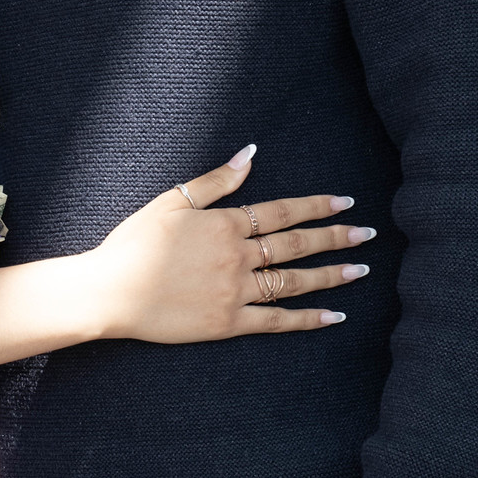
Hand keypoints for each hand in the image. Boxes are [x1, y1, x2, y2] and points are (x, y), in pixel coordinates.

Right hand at [83, 146, 373, 341]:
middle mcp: (237, 256)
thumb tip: (250, 153)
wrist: (110, 292)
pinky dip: (307, 318)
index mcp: (225, 224)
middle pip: (296, 245)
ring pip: (293, 282)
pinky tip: (334, 316)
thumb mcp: (172, 201)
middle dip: (335, 238)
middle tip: (367, 234)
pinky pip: (276, 321)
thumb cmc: (134, 243)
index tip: (346, 203)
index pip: (282, 212)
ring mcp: (236, 292)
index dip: (316, 207)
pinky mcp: (228, 323)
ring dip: (330, 275)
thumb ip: (216, 180)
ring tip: (360, 270)